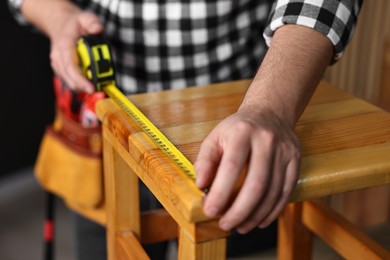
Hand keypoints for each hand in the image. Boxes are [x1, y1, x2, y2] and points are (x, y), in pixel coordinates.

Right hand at [49, 11, 102, 92]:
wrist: (61, 24)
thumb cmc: (75, 23)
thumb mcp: (85, 18)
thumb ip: (93, 22)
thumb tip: (98, 29)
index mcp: (64, 45)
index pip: (71, 66)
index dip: (80, 80)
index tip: (91, 88)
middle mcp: (58, 57)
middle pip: (70, 78)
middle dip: (84, 87)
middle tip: (99, 90)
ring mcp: (58, 64)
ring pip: (69, 82)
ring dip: (83, 87)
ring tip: (97, 87)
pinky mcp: (61, 69)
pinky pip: (70, 80)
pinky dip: (80, 84)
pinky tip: (90, 84)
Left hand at [194, 108, 300, 233]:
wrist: (269, 113)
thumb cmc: (237, 129)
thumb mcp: (215, 137)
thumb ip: (205, 160)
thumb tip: (201, 185)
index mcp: (242, 132)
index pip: (232, 167)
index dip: (221, 192)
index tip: (210, 210)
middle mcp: (267, 140)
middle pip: (256, 184)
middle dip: (239, 211)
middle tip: (225, 225)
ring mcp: (285, 151)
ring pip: (273, 191)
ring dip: (255, 215)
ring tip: (240, 226)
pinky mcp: (296, 161)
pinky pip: (286, 192)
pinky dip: (273, 211)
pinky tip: (260, 221)